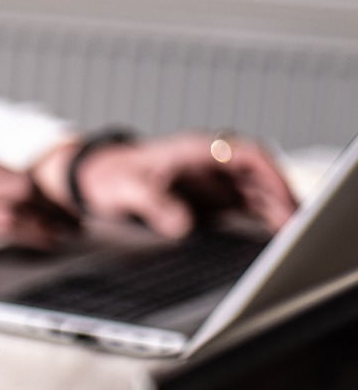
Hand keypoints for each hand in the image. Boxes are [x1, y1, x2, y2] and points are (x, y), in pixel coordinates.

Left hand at [31, 131, 297, 238]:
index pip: (248, 156)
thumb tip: (181, 225)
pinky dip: (260, 220)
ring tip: (290, 239)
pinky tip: (270, 239)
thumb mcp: (127, 189)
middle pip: (260, 177)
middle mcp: (212, 163)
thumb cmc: (111, 177)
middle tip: (295, 229)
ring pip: (256, 193)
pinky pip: (244, 207)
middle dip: (281, 200)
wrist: (96, 178)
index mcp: (197, 151)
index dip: (271, 177)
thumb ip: (153, 204)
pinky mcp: (211, 199)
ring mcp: (214, 181)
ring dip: (275, 212)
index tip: (284, 200)